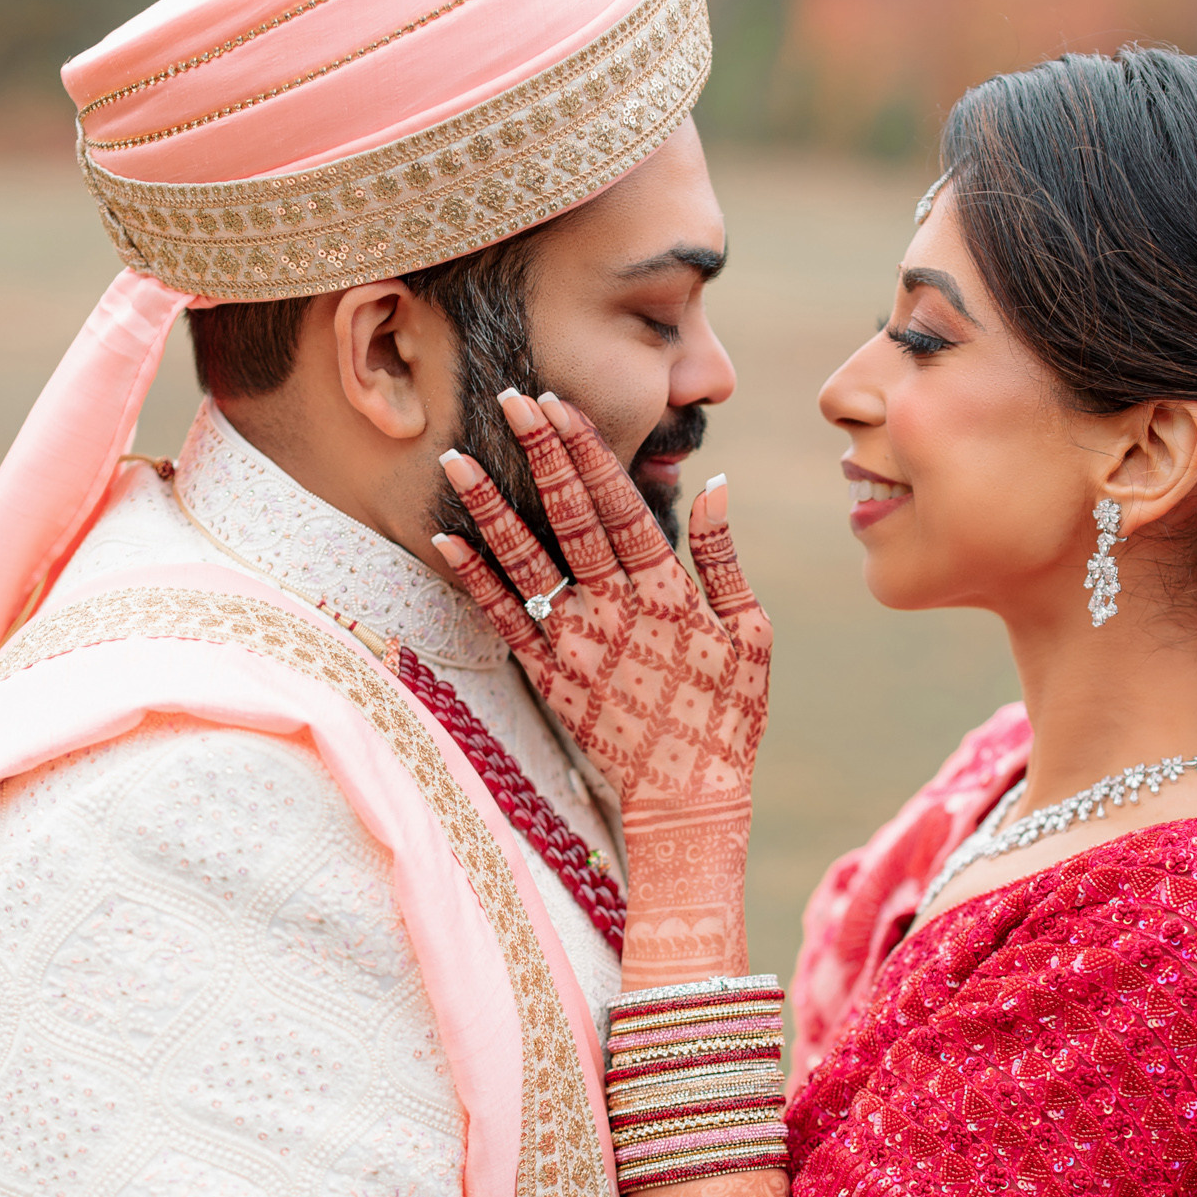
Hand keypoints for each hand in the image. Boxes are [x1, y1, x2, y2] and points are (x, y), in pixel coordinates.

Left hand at [433, 392, 769, 817]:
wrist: (687, 798)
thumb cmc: (728, 715)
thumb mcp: (750, 634)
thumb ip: (724, 559)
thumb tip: (715, 484)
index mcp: (666, 591)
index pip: (619, 502)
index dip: (586, 449)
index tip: (558, 404)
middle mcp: (615, 609)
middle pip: (570, 515)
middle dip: (538, 452)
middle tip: (509, 397)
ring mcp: (575, 644)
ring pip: (524, 560)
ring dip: (489, 505)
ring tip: (454, 458)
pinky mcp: (549, 678)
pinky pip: (502, 620)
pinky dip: (473, 577)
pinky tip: (446, 537)